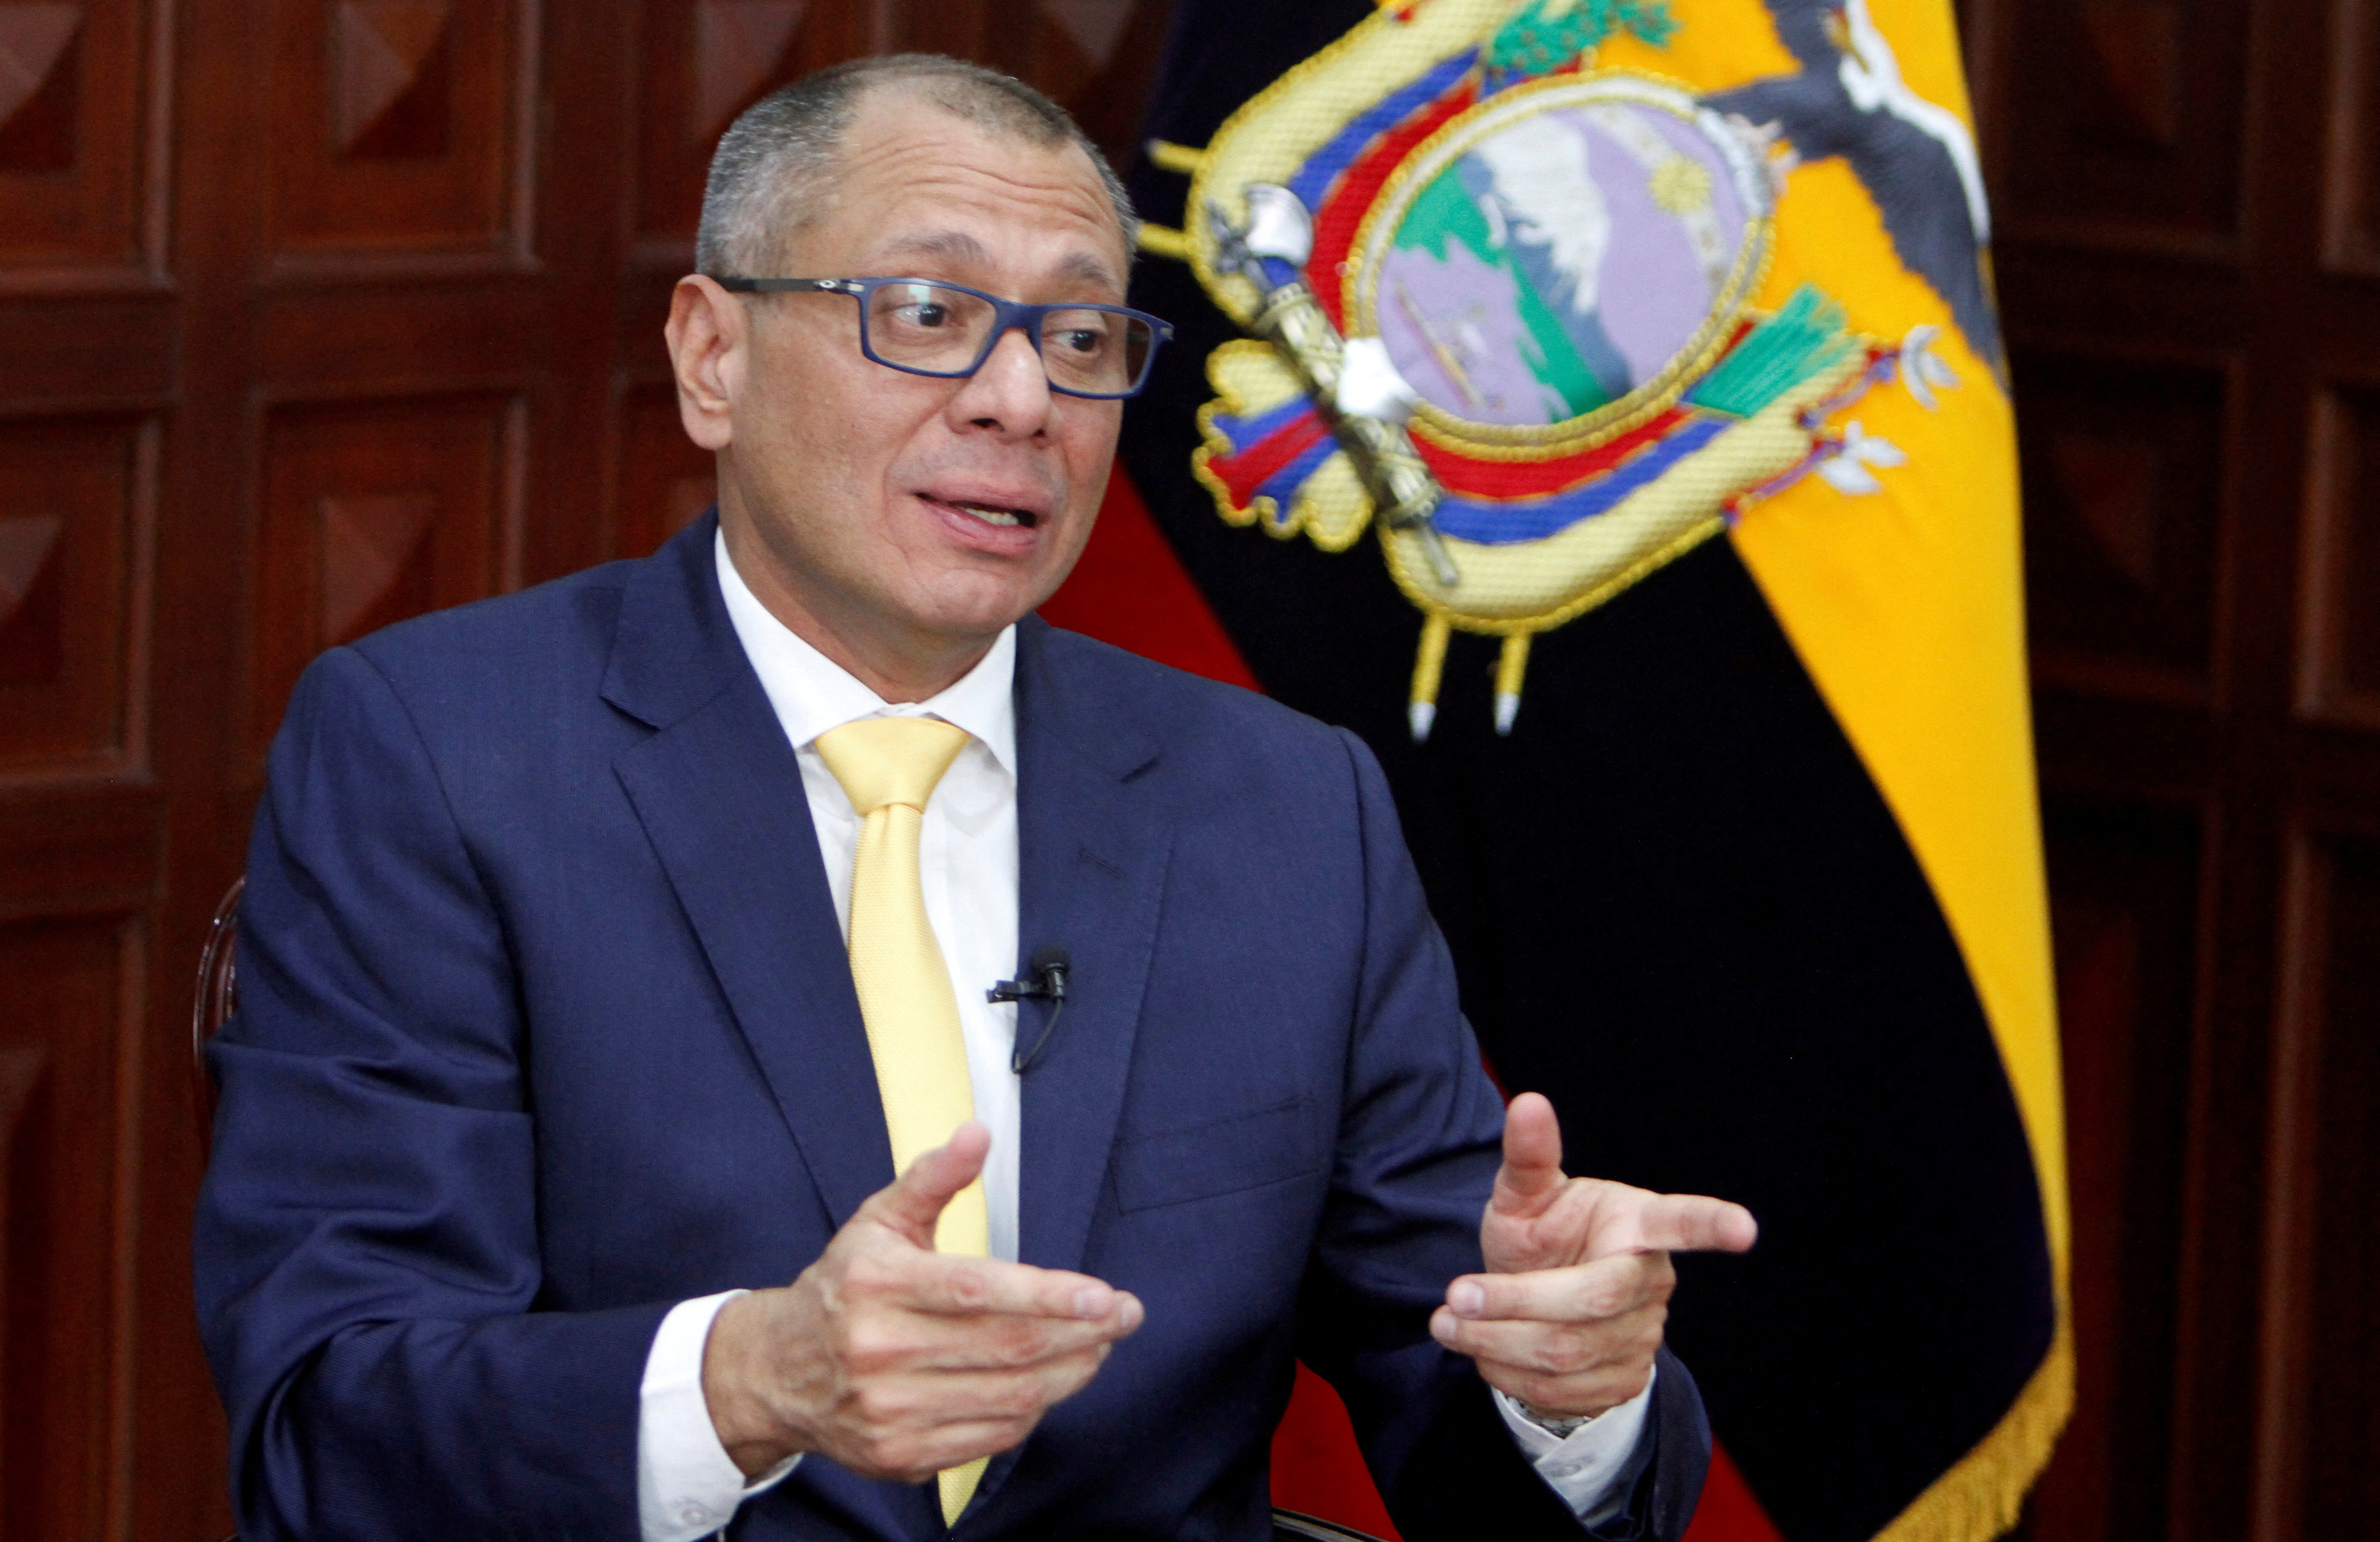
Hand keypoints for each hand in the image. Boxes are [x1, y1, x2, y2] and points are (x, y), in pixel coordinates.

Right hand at [701, 1122, 1143, 1479]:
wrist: (777, 1371)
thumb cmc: (844, 1286)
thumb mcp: (879, 1221)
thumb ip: (933, 1177)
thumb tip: (977, 1134)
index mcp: (877, 1284)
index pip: (978, 1291)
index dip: (1049, 1294)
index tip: (1105, 1296)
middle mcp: (879, 1350)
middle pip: (1006, 1347)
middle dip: (1082, 1333)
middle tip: (1124, 1315)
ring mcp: (889, 1410)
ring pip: (1008, 1397)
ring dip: (1070, 1373)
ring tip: (1099, 1346)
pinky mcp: (900, 1455)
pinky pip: (990, 1437)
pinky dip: (1033, 1411)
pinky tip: (1051, 1383)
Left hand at [1431, 1092, 1755, 1420]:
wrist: (1537, 1306)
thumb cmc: (1541, 1238)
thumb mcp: (1525, 1196)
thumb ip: (1527, 1157)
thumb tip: (1528, 1102)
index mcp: (1636, 1224)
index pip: (1679, 1222)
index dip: (1710, 1225)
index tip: (1744, 1228)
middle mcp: (1650, 1280)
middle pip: (1591, 1300)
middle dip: (1513, 1301)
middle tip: (1454, 1297)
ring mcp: (1643, 1335)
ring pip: (1566, 1353)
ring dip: (1494, 1343)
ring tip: (1448, 1325)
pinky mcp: (1622, 1381)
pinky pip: (1559, 1391)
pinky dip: (1506, 1374)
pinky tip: (1482, 1353)